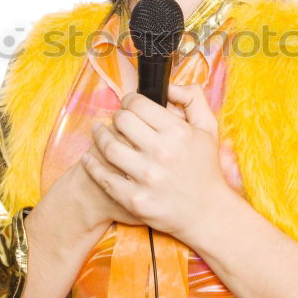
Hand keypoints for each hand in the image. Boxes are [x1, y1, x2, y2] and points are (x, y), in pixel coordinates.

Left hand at [81, 82, 229, 242]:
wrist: (207, 212)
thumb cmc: (205, 168)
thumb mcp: (208, 128)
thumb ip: (193, 99)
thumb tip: (168, 85)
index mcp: (178, 132)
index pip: (138, 104)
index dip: (129, 100)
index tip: (129, 104)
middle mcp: (162, 152)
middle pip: (121, 120)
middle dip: (117, 116)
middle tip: (117, 119)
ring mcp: (147, 178)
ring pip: (108, 146)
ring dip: (99, 135)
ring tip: (98, 132)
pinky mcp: (135, 200)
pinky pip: (104, 177)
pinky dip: (92, 165)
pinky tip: (89, 158)